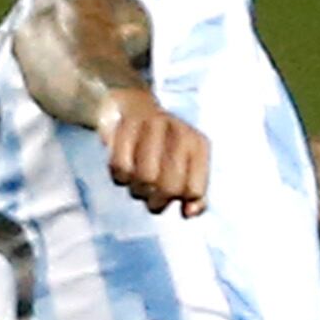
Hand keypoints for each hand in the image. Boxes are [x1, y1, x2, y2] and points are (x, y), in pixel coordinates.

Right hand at [99, 88, 211, 217]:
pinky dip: (121, 178)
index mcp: (198, 144)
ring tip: (140, 185)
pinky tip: (125, 174)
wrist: (136, 105)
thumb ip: (196, 197)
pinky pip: (121, 168)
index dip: (182, 200)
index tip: (176, 196)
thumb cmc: (167, 147)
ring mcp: (152, 126)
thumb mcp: (189, 167)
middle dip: (158, 201)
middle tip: (153, 198)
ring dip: (138, 191)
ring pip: (144, 179)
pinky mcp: (125, 126)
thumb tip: (188, 213)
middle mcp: (179, 132)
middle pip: (169, 187)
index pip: (193, 190)